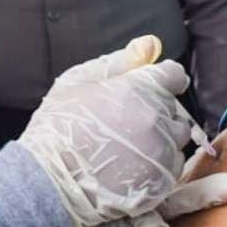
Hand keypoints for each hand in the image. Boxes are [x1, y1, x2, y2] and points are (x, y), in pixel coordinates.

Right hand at [16, 35, 193, 226]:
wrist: (49, 182)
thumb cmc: (58, 126)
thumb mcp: (78, 81)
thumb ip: (118, 61)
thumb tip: (150, 44)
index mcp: (139, 89)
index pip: (173, 75)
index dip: (163, 79)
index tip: (152, 89)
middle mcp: (157, 119)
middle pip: (175, 109)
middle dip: (157, 111)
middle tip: (126, 123)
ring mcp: (161, 152)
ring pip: (177, 140)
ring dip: (161, 139)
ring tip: (128, 148)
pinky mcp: (162, 181)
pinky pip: (173, 167)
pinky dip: (158, 165)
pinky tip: (131, 166)